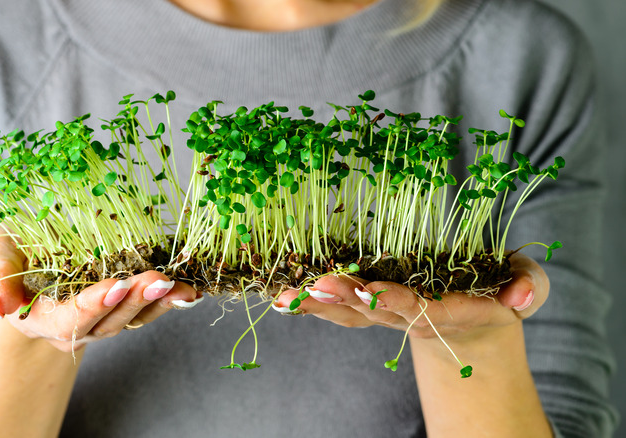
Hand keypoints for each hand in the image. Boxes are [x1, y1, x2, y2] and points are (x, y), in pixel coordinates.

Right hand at [0, 220, 199, 350]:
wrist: (28, 256)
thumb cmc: (10, 250)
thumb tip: (2, 304)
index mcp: (41, 316)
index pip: (70, 317)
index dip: (94, 304)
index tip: (117, 286)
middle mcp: (76, 325)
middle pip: (108, 321)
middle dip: (135, 301)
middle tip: (157, 280)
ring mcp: (102, 319)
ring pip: (132, 318)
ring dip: (157, 303)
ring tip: (179, 286)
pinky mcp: (123, 306)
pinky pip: (148, 309)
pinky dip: (168, 300)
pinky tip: (188, 290)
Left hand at [273, 253, 547, 343]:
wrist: (474, 327)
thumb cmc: (501, 293)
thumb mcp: (526, 287)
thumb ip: (528, 288)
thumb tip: (520, 296)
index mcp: (449, 309)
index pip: (420, 307)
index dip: (396, 300)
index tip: (371, 291)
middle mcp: (410, 316)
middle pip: (374, 311)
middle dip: (345, 298)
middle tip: (316, 285)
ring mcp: (386, 315)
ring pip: (348, 313)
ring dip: (317, 304)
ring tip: (286, 295)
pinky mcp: (370, 308)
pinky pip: (337, 309)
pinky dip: (310, 304)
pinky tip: (279, 297)